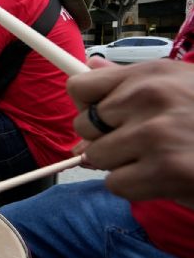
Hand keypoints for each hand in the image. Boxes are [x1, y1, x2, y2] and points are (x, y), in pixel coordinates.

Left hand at [68, 57, 193, 204]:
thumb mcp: (177, 82)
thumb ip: (129, 81)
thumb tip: (88, 70)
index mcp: (149, 73)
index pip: (79, 87)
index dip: (85, 105)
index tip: (102, 116)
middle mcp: (149, 97)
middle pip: (83, 126)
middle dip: (104, 138)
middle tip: (138, 142)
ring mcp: (156, 134)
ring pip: (96, 157)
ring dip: (119, 164)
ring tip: (153, 158)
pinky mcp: (167, 170)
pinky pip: (115, 184)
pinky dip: (133, 187)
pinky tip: (160, 177)